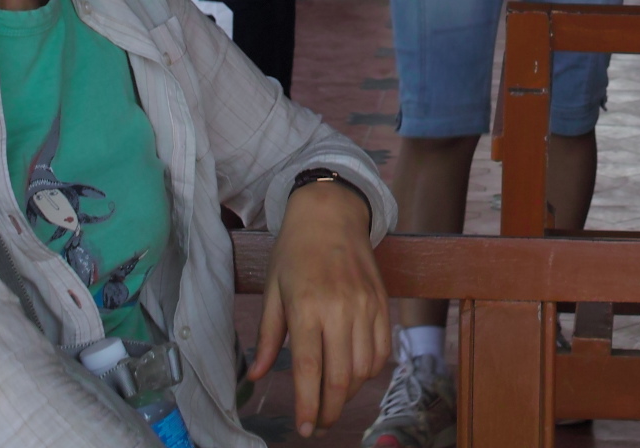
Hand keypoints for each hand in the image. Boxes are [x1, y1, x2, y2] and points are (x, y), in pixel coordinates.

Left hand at [252, 179, 385, 437]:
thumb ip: (269, 336)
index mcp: (306, 306)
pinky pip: (382, 351)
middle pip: (340, 377)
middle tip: (318, 425)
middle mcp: (340, 309)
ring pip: (364, 369)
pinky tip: (353, 376)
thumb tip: (257, 375)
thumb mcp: (273, 289)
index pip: (310, 369)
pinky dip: (370, 372)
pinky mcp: (382, 304)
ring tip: (331, 400)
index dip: (308, 405)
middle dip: (329, 410)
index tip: (304, 429)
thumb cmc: (294, 250)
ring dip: (348, 393)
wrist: (331, 213)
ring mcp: (366, 307)